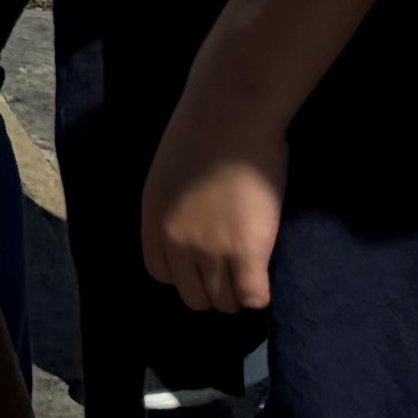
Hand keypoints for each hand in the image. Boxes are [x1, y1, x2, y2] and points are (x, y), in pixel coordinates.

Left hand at [138, 84, 288, 310]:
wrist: (230, 116)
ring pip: (223, 301)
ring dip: (238, 294)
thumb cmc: (202, 133)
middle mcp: (175, 241)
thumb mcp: (167, 175)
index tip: (204, 266)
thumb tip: (194, 227)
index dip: (186, 274)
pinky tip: (266, 278)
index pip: (160, 273)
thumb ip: (174, 208)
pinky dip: (260, 296)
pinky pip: (253, 297)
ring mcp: (210, 250)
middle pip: (193, 295)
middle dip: (214, 290)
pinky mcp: (247, 252)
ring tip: (251, 275)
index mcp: (152, 219)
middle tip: (234, 273)